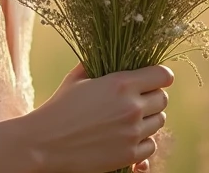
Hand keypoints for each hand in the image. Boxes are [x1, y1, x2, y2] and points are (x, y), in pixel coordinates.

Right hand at [24, 61, 171, 172]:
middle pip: (163, 99)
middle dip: (152, 97)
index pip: (163, 75)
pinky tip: (127, 137)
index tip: (154, 79)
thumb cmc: (59, 108)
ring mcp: (132, 133)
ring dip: (148, 119)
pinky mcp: (130, 155)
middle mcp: (131, 107)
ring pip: (159, 122)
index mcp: (120, 83)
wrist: (45, 143)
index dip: (160, 76)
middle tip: (137, 100)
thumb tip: (106, 54)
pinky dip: (142, 141)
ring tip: (129, 119)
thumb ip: (97, 64)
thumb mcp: (77, 79)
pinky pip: (151, 145)